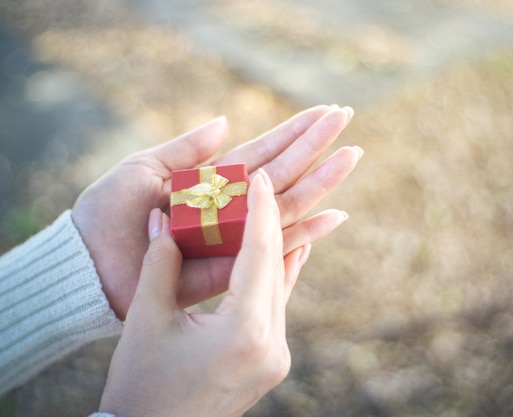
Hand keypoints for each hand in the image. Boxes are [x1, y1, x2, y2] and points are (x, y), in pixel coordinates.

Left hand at [72, 105, 361, 318]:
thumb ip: (187, 149)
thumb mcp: (144, 168)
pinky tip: (335, 216)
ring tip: (352, 157)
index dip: (295, 131)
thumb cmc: (108, 213)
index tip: (325, 111)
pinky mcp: (232, 267)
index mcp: (211, 179)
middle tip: (349, 121)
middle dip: (316, 147)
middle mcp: (230, 205)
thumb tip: (226, 120)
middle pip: (283, 172)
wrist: (90, 264)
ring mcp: (234, 235)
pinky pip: (275, 248)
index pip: (264, 149)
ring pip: (288, 205)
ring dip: (322, 182)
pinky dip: (307, 234)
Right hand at [99, 170, 303, 416]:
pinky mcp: (272, 363)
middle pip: (276, 270)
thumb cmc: (140, 384)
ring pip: (280, 289)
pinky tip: (286, 253)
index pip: (260, 255)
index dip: (261, 211)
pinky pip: (278, 308)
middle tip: (262, 187)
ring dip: (276, 250)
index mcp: (244, 333)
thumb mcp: (148, 319)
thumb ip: (160, 262)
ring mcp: (277, 358)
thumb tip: (164, 215)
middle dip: (269, 225)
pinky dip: (275, 278)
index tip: (262, 178)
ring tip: (274, 210)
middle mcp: (273, 346)